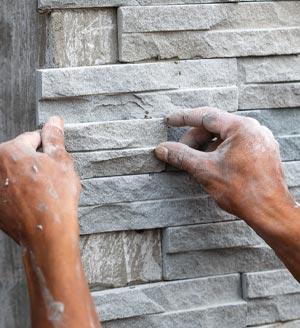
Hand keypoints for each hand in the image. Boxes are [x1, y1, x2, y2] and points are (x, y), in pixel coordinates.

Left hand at [0, 117, 80, 246]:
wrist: (47, 233)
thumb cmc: (56, 196)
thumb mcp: (61, 161)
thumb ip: (54, 137)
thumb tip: (54, 120)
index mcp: (9, 150)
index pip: (32, 138)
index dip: (48, 148)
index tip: (55, 161)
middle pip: (20, 156)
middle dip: (35, 163)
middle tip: (50, 179)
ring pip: (15, 174)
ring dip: (27, 178)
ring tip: (43, 193)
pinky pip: (9, 191)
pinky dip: (20, 193)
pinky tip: (34, 203)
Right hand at [155, 107, 295, 224]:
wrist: (269, 212)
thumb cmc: (243, 191)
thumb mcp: (205, 170)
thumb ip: (182, 156)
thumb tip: (162, 148)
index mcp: (241, 128)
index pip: (206, 116)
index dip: (184, 118)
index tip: (170, 120)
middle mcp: (253, 129)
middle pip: (215, 126)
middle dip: (194, 138)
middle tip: (179, 151)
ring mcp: (259, 140)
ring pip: (224, 137)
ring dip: (206, 146)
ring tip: (195, 161)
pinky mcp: (261, 152)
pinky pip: (235, 145)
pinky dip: (219, 151)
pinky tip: (210, 164)